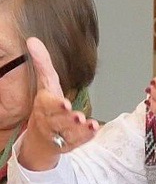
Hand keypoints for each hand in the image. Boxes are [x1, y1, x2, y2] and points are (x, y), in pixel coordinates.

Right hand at [18, 37, 99, 170]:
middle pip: (57, 120)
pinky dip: (85, 137)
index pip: (47, 105)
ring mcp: (59, 134)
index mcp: (43, 105)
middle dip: (66, 118)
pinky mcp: (69, 143)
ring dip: (78, 129)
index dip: (55, 105)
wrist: (40, 139)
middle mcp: (49, 121)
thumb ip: (42, 64)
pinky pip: (77, 141)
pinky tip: (95, 130)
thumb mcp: (45, 85)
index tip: (64, 103)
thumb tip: (33, 39)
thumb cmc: (45, 108)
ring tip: (88, 123)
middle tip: (77, 115)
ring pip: (67, 132)